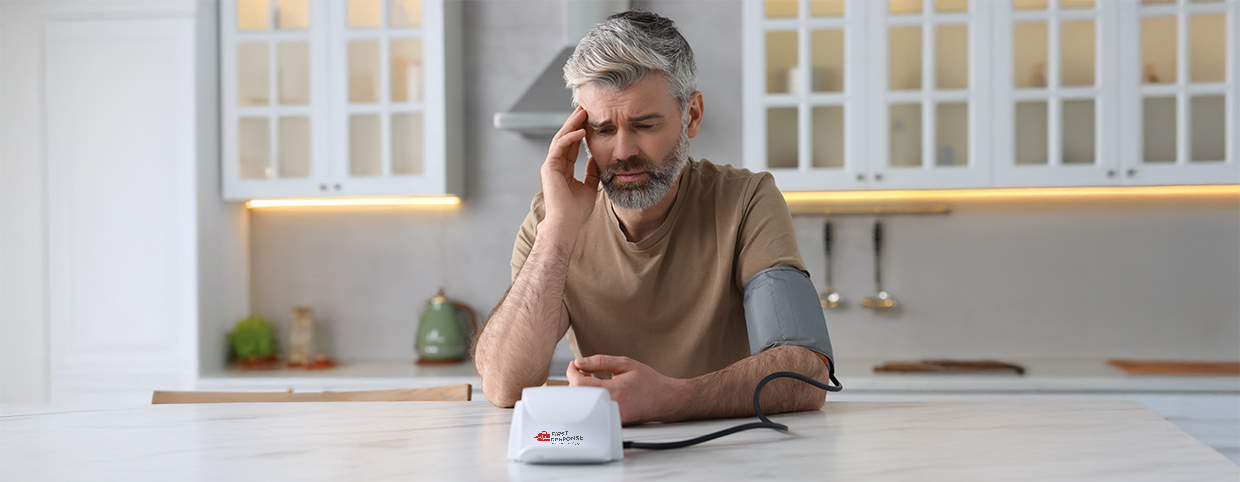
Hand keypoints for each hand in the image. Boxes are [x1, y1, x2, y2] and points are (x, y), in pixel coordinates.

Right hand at [540, 106, 600, 236]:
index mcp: (563, 169)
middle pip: (565, 138)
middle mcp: (555, 165)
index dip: (580, 132)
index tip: (590, 120)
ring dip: (572, 124)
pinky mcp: (549, 167)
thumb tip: (597, 160)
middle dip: (575, 122)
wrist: (568, 223)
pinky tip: (581, 130)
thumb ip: (591, 172)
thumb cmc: (577, 210)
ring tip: (582, 112)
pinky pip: (559, 147)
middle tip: (585, 108)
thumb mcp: (590, 186)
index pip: (572, 146)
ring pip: (561, 139)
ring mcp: (551, 165)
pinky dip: (570, 137)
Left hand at [567, 355, 686, 424]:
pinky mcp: (612, 421)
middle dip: (576, 380)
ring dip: (583, 390)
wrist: (666, 400)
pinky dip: (591, 399)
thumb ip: (601, 362)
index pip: (580, 384)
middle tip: (584, 370)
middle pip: (578, 396)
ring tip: (592, 379)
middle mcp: (611, 406)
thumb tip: (580, 362)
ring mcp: (611, 417)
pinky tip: (599, 390)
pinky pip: (593, 410)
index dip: (572, 372)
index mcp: (614, 391)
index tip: (575, 365)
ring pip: (584, 404)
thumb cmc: (649, 382)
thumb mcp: (626, 364)